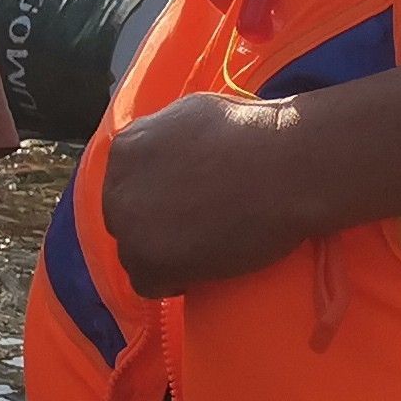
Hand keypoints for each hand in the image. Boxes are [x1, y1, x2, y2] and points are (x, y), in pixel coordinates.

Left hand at [100, 93, 310, 296]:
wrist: (283, 168)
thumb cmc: (252, 134)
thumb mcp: (191, 114)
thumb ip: (163, 138)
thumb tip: (163, 156)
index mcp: (126, 148)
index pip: (127, 184)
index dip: (155, 197)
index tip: (184, 203)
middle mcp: (117, 188)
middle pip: (126, 219)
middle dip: (155, 224)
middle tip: (197, 227)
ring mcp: (130, 228)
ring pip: (133, 255)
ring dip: (163, 256)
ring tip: (204, 251)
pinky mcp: (150, 262)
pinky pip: (148, 286)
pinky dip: (173, 283)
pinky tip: (201, 271)